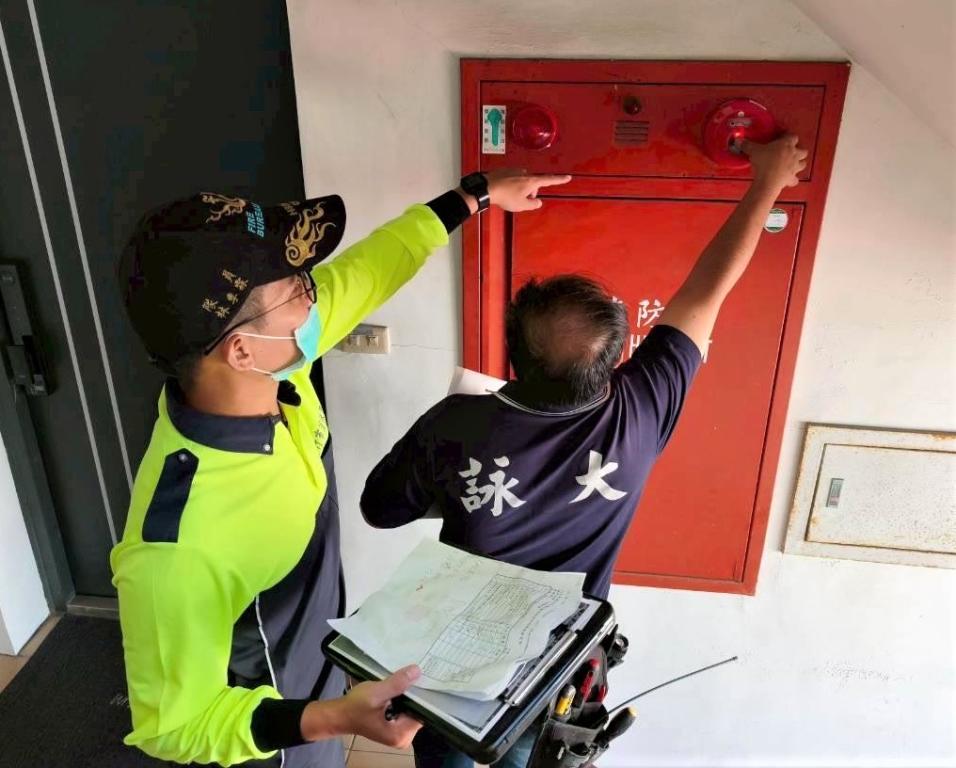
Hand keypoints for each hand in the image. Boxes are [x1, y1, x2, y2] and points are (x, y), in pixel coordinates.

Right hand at [302, 665, 421, 748]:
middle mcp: (403, 738)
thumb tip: (417, 671)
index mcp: (401, 734)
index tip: (424, 677)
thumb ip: (396, 684)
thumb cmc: (355, 706)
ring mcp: (399, 733)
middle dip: (416, 693)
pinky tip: (402, 684)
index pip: (423, 713)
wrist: (339, 715)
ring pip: (412, 709)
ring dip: (409, 694)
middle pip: (419, 711)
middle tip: (418, 672)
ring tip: (411, 675)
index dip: (423, 695)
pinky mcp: (394, 726)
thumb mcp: (376, 693)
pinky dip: (403, 698)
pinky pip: (405, 710)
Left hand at [485, 169, 571, 211]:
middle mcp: (524, 173)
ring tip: (510, 197)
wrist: (487, 187)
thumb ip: (533, 204)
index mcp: (531, 181)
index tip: (567, 177)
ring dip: (520, 190)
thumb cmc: (505, 196)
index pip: (549, 180)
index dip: (559, 180)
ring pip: (522, 182)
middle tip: (521, 201)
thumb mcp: (522, 205)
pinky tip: (504, 192)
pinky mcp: (505, 171)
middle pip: (533, 183)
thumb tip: (538, 202)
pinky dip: (511, 186)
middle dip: (530, 192)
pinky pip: (512, 180)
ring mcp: (514, 171)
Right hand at [739, 135, 807, 190]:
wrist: (768, 181)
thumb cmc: (763, 162)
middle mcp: (794, 154)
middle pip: (803, 150)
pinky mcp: (791, 179)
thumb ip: (747, 144)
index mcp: (786, 144)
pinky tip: (788, 179)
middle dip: (798, 151)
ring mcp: (794, 167)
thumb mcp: (753, 150)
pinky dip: (792, 179)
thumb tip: (739, 140)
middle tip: (790, 152)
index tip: (782, 138)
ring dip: (799, 163)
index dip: (788, 137)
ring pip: (803, 164)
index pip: (793, 136)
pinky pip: (795, 180)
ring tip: (792, 164)